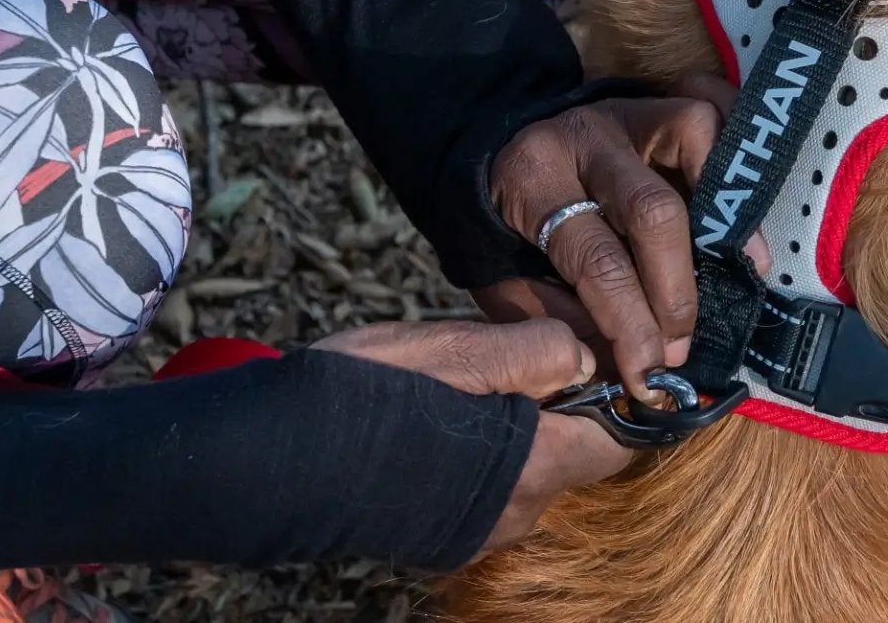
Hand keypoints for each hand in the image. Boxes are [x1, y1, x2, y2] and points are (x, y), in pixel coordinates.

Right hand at [313, 319, 635, 554]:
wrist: (267, 461)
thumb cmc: (358, 397)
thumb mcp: (453, 350)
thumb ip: (533, 352)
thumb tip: (586, 355)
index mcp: (529, 467)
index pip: (619, 440)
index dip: (618, 392)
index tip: (590, 351)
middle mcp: (514, 514)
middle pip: (574, 455)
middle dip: (559, 403)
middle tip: (515, 353)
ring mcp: (478, 533)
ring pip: (531, 471)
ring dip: (517, 427)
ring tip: (466, 381)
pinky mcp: (445, 537)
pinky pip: (490, 490)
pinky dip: (483, 455)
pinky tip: (438, 420)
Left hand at [478, 93, 721, 396]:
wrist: (499, 153)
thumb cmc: (510, 229)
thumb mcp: (510, 276)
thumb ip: (563, 316)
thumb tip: (628, 363)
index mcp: (534, 180)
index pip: (597, 260)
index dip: (631, 325)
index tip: (648, 374)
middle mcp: (584, 137)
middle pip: (652, 211)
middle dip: (676, 292)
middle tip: (680, 346)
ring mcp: (628, 112)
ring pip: (692, 138)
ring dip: (723, 211)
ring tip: (736, 273)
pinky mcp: (660, 104)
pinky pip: (712, 113)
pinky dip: (735, 159)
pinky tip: (743, 214)